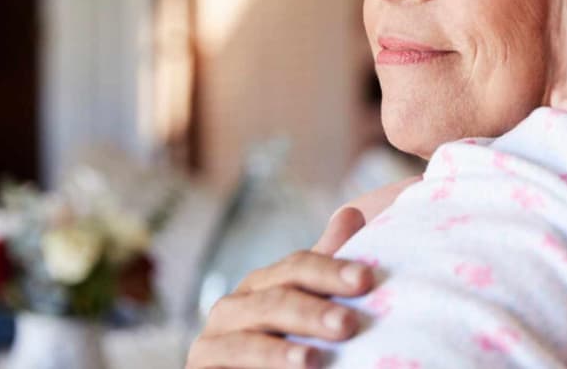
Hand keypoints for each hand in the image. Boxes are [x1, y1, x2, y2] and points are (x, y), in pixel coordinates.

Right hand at [185, 175, 420, 367]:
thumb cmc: (286, 346)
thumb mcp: (310, 310)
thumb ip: (327, 269)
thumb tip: (353, 213)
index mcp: (264, 284)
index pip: (298, 267)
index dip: (331, 271)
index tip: (365, 279)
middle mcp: (234, 306)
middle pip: (275, 300)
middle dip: (313, 312)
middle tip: (348, 324)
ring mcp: (213, 339)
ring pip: (249, 338)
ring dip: (281, 350)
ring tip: (313, 360)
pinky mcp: (200, 366)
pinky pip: (228, 362)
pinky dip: (261, 366)